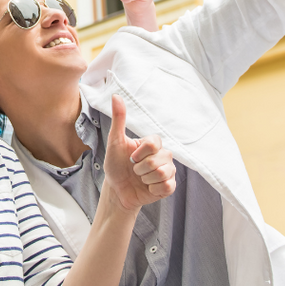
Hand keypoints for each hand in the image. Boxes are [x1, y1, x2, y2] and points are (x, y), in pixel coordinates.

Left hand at [103, 95, 175, 211]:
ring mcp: (168, 171)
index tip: (131, 158)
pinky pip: (166, 186)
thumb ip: (119, 119)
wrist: (117, 189)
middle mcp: (164, 155)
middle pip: (156, 160)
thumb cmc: (116, 165)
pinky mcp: (169, 186)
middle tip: (134, 170)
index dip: (139, 153)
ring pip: (161, 173)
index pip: (153, 144)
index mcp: (154, 144)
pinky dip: (152, 189)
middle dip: (140, 168)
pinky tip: (148, 188)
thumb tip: (116, 95)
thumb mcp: (115, 142)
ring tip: (141, 179)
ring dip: (145, 179)